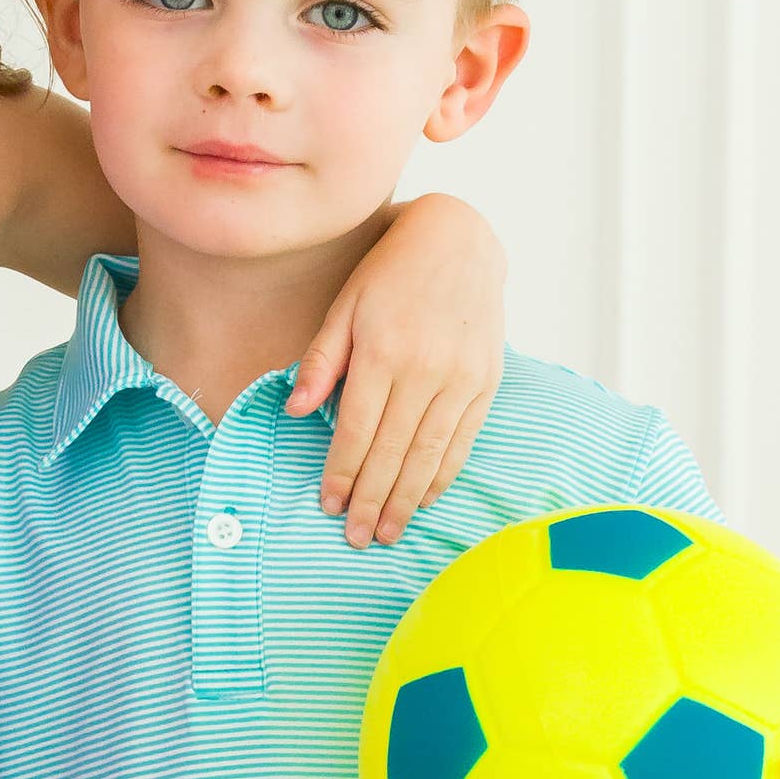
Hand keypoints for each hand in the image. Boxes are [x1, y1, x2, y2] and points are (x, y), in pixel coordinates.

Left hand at [291, 190, 505, 545]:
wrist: (460, 240)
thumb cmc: (391, 272)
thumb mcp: (345, 304)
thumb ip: (321, 359)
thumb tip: (294, 410)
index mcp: (383, 351)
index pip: (356, 429)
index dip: (341, 472)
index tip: (330, 506)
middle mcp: (425, 370)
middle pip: (392, 451)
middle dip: (372, 500)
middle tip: (357, 538)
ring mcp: (461, 378)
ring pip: (429, 454)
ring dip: (406, 499)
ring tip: (389, 532)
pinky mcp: (486, 382)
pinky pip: (462, 440)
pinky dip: (443, 475)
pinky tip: (424, 499)